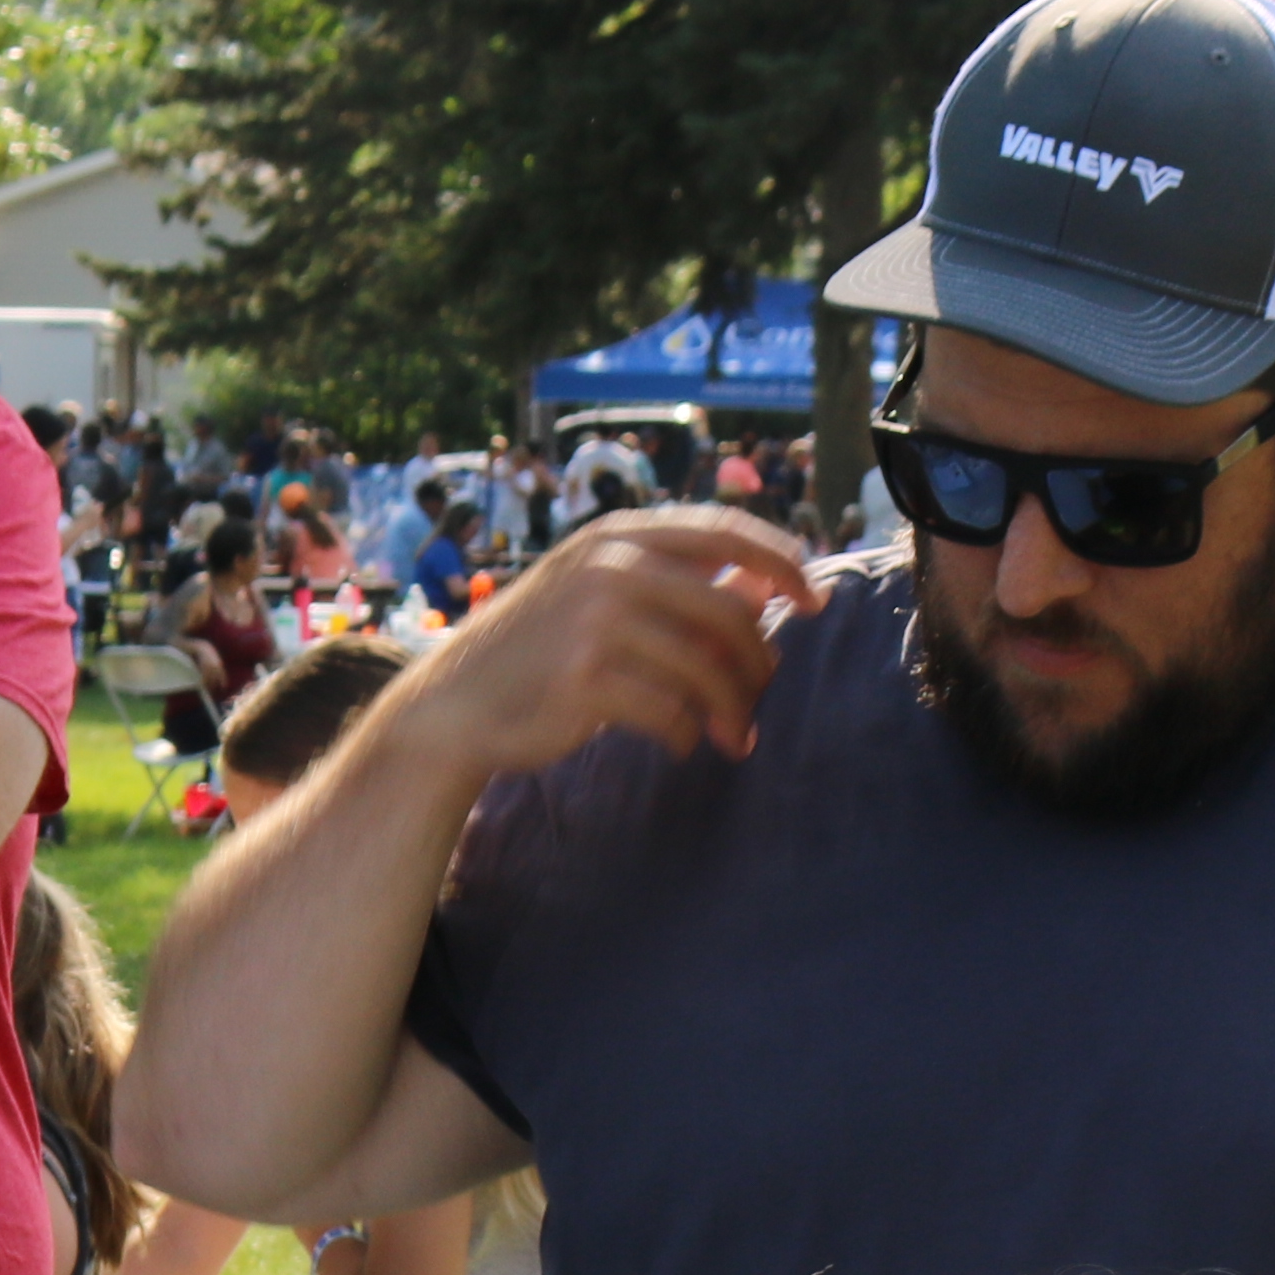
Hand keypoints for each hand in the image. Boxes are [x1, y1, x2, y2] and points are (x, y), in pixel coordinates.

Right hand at [394, 505, 823, 787]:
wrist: (459, 702)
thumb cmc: (542, 649)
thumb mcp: (602, 593)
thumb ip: (678, 584)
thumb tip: (764, 586)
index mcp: (620, 535)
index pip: (726, 532)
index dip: (782, 563)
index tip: (815, 599)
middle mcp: (610, 567)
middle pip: (730, 612)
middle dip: (759, 664)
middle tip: (761, 699)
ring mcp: (596, 622)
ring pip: (707, 669)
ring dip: (733, 711)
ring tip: (733, 737)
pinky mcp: (586, 680)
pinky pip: (672, 712)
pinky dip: (690, 734)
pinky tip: (684, 742)